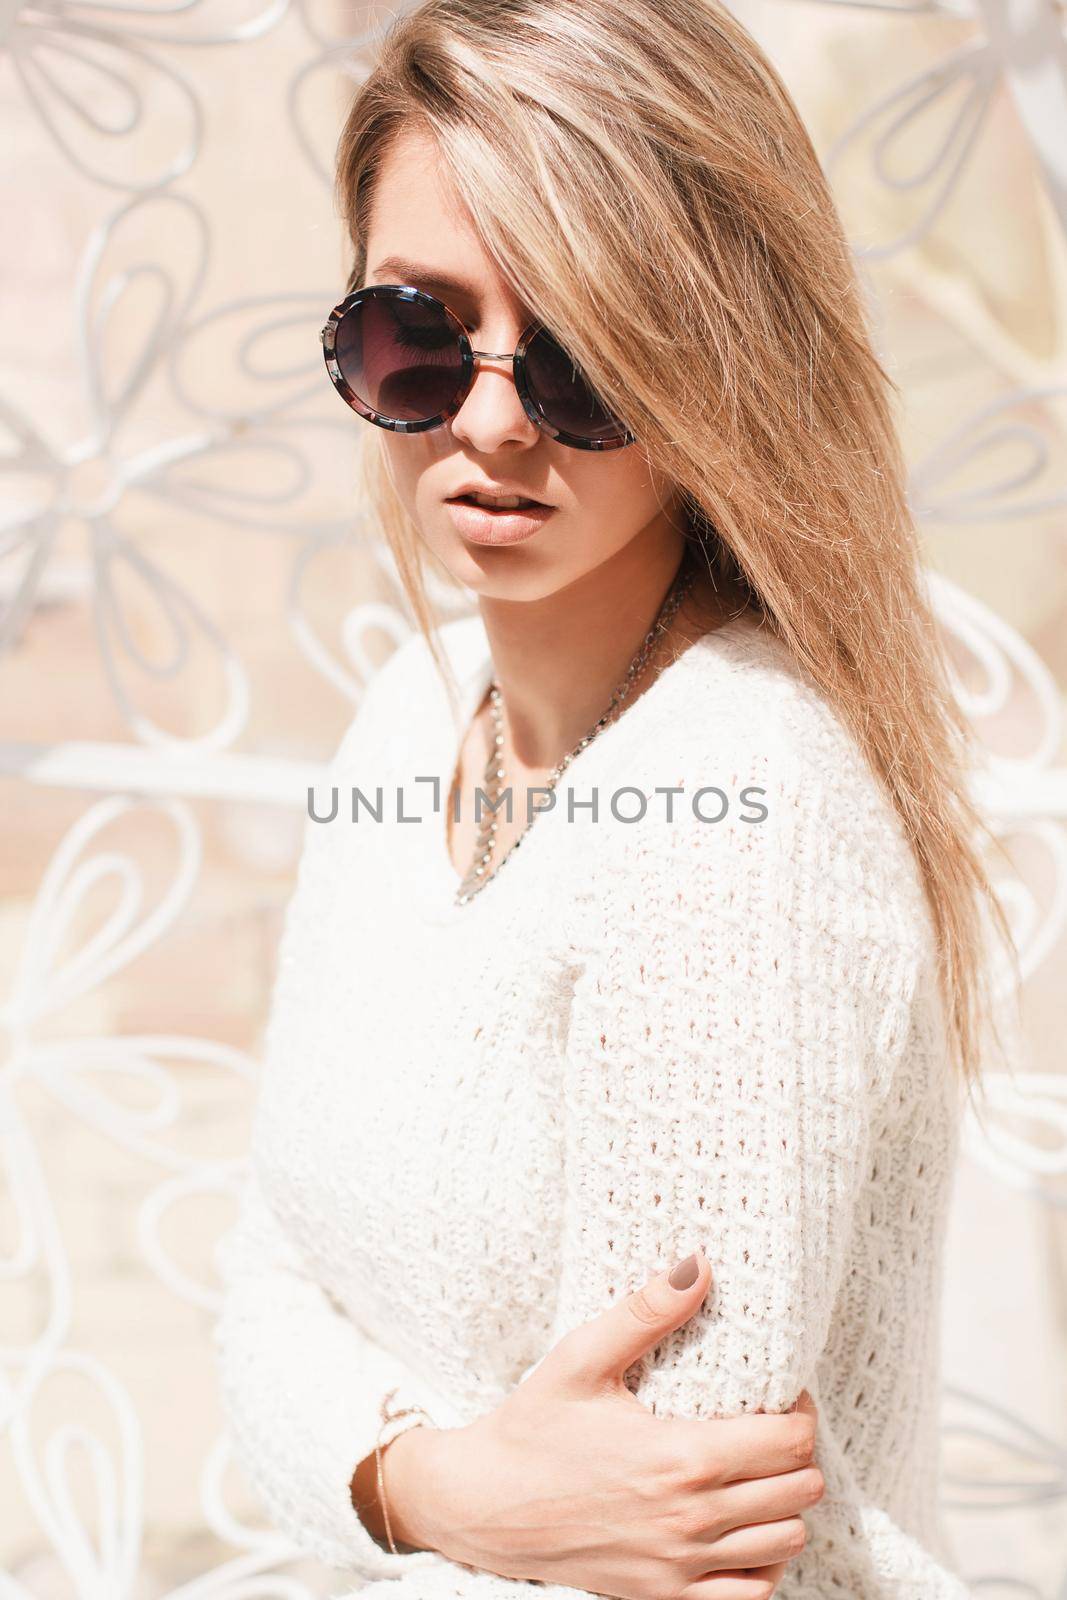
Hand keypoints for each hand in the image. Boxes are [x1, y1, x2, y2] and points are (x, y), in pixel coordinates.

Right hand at [392, 1249, 823, 1598]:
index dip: (800, 1411)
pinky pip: (753, 1596)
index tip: (781, 1392)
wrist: (484, 1507)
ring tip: (756, 1471)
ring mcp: (681, 1567)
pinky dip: (763, 1563)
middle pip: (799, 1490)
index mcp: (680, 1458)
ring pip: (787, 1542)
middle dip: (796, 1451)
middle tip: (770, 1424)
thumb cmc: (533, 1427)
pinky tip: (741, 1528)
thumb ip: (646, 1311)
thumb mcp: (582, 1359)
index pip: (790, 1441)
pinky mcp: (666, 1598)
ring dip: (785, 1505)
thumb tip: (700, 1264)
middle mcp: (691, 1520)